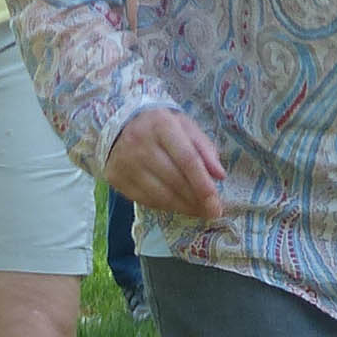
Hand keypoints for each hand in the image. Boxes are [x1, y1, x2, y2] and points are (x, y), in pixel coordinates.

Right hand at [105, 103, 223, 223]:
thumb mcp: (185, 127)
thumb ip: (204, 149)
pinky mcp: (116, 178)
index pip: (187, 159)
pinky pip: (146, 200)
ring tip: (198, 211)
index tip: (216, 202)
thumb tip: (219, 175)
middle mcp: (140, 144)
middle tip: (212, 211)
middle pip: (175, 180)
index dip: (203, 184)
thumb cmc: (160, 127)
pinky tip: (178, 206)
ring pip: (160, 195)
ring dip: (183, 207)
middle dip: (196, 200)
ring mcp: (125, 163)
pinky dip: (166, 206)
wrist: (118, 124)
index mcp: (162, 125)